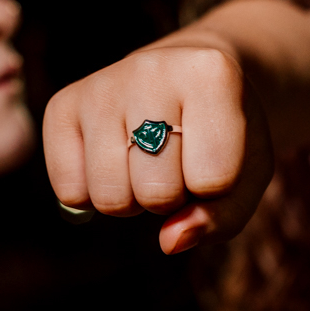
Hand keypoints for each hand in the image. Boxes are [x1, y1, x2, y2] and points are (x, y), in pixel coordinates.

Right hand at [43, 39, 273, 253]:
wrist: (188, 77)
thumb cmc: (222, 135)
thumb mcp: (247, 175)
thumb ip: (222, 218)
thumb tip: (169, 242)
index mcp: (211, 73)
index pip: (213, 179)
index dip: (217, 188)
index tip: (216, 155)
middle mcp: (150, 68)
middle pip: (156, 191)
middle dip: (170, 197)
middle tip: (176, 162)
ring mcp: (101, 85)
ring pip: (109, 196)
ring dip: (131, 200)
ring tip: (144, 163)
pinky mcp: (62, 104)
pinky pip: (69, 191)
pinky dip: (91, 196)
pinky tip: (111, 162)